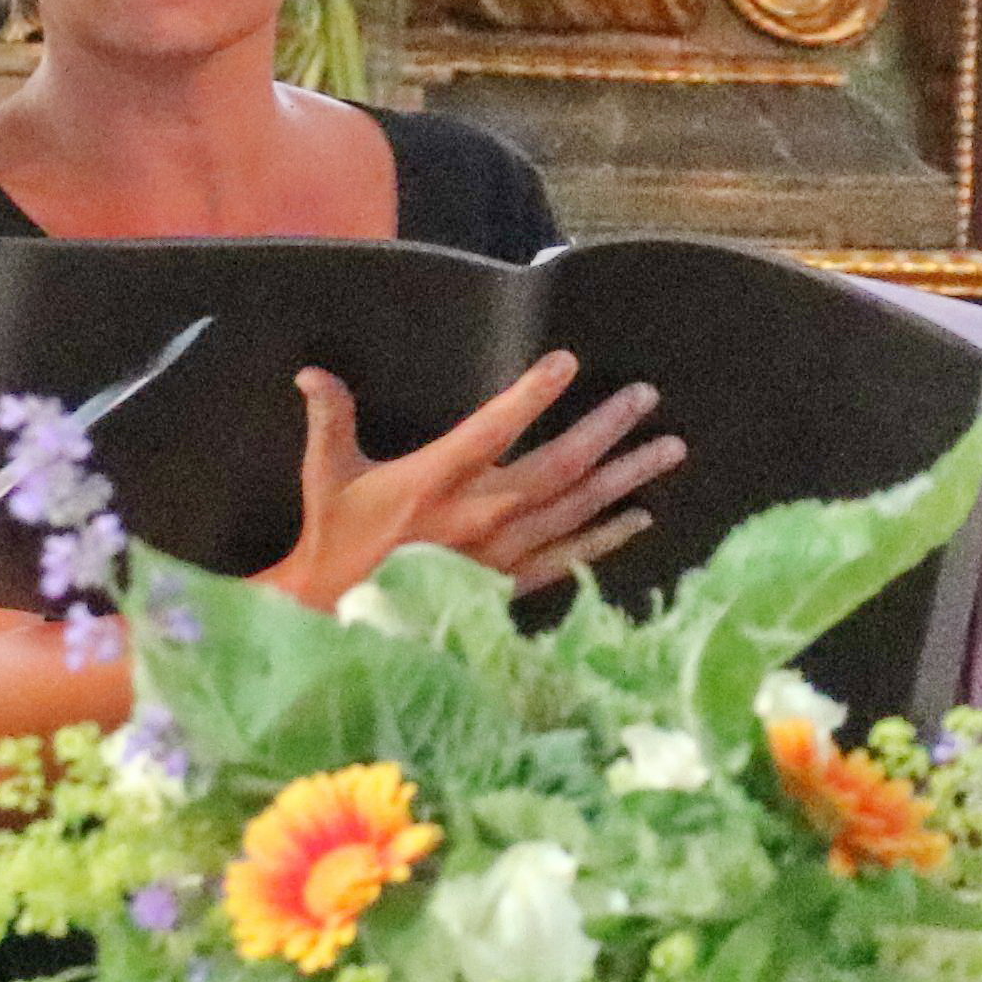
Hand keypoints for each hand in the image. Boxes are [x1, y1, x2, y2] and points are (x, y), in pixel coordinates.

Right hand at [274, 351, 684, 608]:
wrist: (340, 618)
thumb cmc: (337, 540)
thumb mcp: (327, 477)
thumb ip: (330, 419)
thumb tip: (311, 371)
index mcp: (435, 481)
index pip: (492, 429)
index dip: (530, 396)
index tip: (568, 363)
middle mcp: (478, 516)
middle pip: (558, 467)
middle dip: (606, 429)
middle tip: (646, 396)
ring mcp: (501, 554)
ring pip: (576, 510)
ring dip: (625, 477)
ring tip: (669, 448)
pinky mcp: (510, 584)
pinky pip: (570, 558)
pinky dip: (607, 536)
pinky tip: (640, 516)